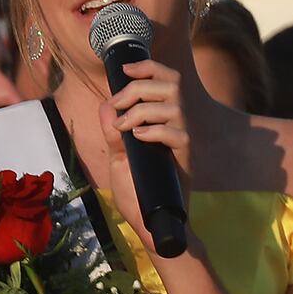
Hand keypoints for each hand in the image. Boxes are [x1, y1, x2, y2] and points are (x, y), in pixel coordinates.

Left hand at [98, 59, 190, 251]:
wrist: (151, 225)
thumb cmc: (137, 194)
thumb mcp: (118, 160)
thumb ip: (113, 134)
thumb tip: (106, 106)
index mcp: (164, 121)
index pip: (167, 80)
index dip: (149, 67)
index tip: (125, 69)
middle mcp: (178, 127)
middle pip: (172, 84)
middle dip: (139, 87)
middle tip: (119, 103)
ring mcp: (184, 143)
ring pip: (174, 105)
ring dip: (142, 109)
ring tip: (124, 126)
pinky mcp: (186, 160)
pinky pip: (177, 134)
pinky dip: (154, 131)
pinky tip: (138, 139)